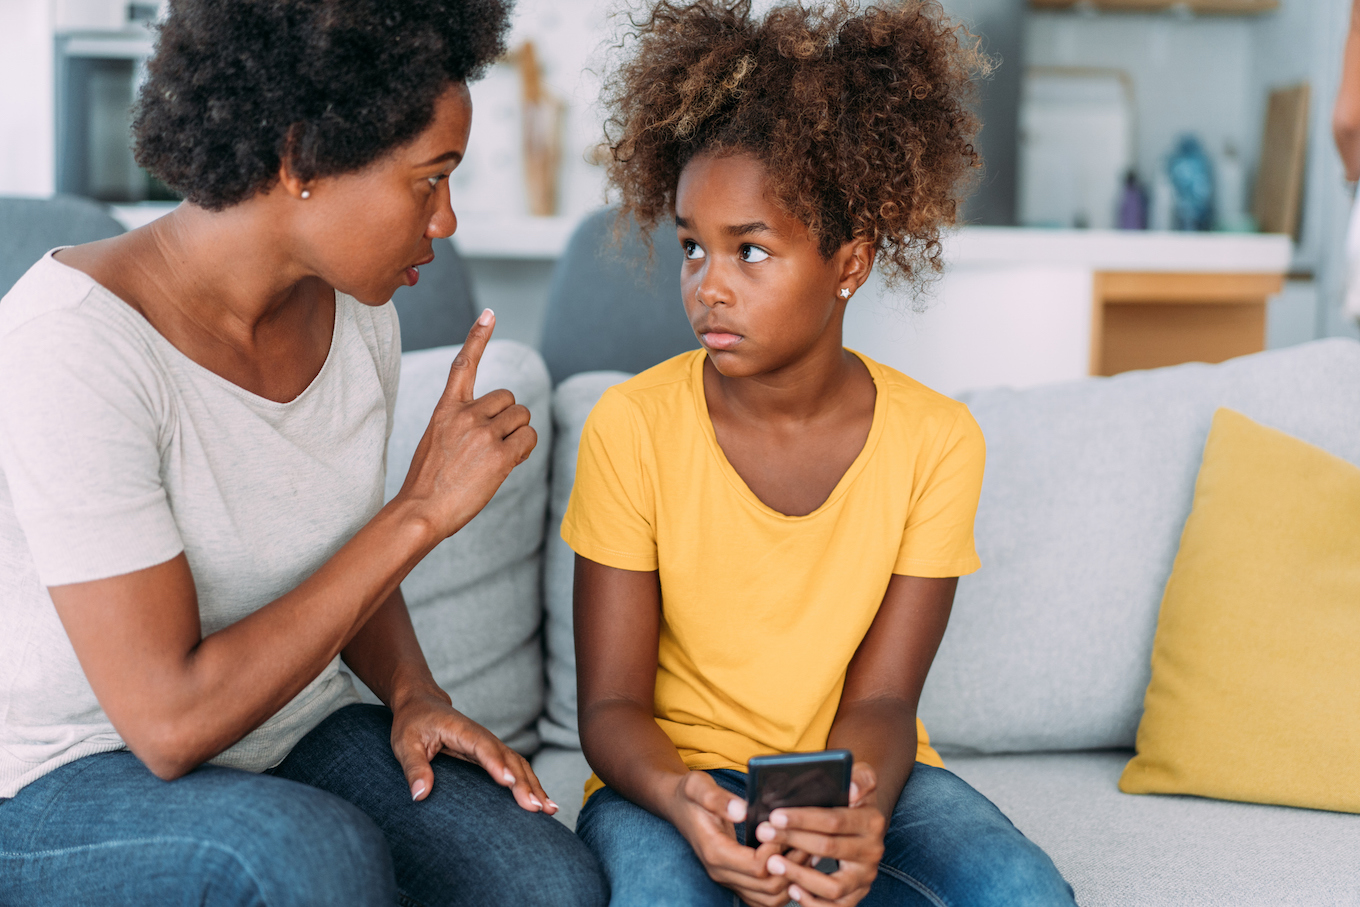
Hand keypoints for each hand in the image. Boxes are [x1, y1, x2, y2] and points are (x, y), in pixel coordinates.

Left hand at [390, 685, 556, 814]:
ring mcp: (490, 745)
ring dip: (535, 786)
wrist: (423, 703)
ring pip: (519, 765)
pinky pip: (516, 769)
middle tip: (535, 808)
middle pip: (508, 759)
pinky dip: (531, 784)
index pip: (483, 748)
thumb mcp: (405, 744)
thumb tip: (420, 795)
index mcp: (463, 730)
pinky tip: (543, 802)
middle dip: (524, 784)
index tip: (509, 784)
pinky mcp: (493, 754)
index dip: (497, 765)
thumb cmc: (412, 722)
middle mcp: (482, 736)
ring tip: (549, 810)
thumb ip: (414, 767)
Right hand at [396, 309, 537, 540]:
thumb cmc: (430, 481)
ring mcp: (483, 434)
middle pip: (510, 399)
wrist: (421, 510)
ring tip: (494, 459)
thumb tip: (497, 423)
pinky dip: (524, 451)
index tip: (490, 314)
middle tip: (493, 445)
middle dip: (509, 420)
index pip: (464, 365)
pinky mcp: (499, 455)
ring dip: (518, 436)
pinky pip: (529, 439)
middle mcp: (465, 415)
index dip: (478, 337)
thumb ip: (463, 423)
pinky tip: (506, 465)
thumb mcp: (437, 440)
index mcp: (446, 409)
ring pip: (522, 418)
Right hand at [665, 771, 798, 906]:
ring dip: (791, 879)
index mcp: (715, 852)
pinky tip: (793, 863)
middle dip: (791, 866)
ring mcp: (728, 879)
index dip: (776, 852)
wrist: (677, 806)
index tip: (783, 829)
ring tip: (803, 852)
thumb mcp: (698, 787)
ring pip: (770, 899)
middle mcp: (721, 872)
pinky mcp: (736, 879)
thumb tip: (742, 811)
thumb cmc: (690, 795)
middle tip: (804, 841)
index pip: (756, 867)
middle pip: (767, 888)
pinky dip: (783, 886)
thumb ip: (718, 799)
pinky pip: (764, 898)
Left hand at [756, 763, 884, 905]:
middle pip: (828, 848)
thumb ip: (860, 777)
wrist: (864, 821)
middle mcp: (873, 850)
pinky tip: (792, 889)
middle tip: (763, 833)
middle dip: (792, 840)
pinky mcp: (857, 894)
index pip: (834, 820)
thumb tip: (853, 790)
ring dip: (800, 876)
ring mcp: (865, 876)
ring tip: (773, 863)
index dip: (803, 819)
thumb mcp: (860, 777)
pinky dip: (813, 903)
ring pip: (833, 886)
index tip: (774, 815)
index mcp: (872, 821)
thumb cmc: (852, 796)